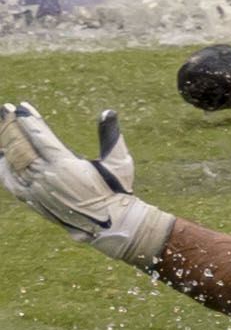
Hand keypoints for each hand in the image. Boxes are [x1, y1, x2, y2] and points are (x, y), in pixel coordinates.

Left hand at [2, 104, 170, 267]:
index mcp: (64, 165)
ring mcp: (37, 190)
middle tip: (5, 110)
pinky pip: (12, 183)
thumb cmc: (117, 190)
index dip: (29, 120)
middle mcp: (46, 177)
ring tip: (2, 128)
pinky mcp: (34, 201)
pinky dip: (4, 168)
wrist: (110, 223)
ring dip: (6, 143)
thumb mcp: (119, 162)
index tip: (21, 106)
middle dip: (11, 126)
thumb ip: (111, 136)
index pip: (40, 136)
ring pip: (14, 162)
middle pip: (21, 146)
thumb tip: (108, 113)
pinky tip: (2, 158)